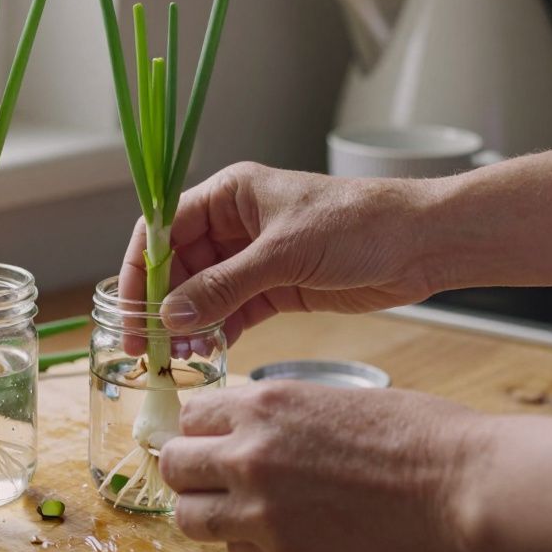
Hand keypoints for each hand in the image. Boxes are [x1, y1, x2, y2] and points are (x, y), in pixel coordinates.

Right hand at [120, 162, 446, 342]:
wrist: (423, 243)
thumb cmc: (357, 224)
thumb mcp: (282, 255)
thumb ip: (223, 286)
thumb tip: (170, 315)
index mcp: (230, 195)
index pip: (163, 227)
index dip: (140, 267)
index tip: (128, 307)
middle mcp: (236, 224)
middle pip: (178, 265)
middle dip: (163, 304)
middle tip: (150, 346)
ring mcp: (255, 258)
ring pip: (203, 293)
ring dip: (190, 323)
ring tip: (182, 356)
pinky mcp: (278, 288)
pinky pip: (233, 311)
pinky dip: (219, 331)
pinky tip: (210, 352)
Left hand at [160, 381, 488, 551]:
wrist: (469, 488)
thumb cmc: (420, 437)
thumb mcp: (333, 399)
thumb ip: (278, 418)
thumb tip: (248, 431)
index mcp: (264, 407)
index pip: (189, 417)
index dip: (200, 431)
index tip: (210, 442)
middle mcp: (250, 456)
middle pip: (175, 466)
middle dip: (191, 472)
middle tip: (215, 480)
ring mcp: (264, 514)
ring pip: (191, 518)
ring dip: (211, 514)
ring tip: (242, 513)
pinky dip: (251, 547)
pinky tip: (285, 536)